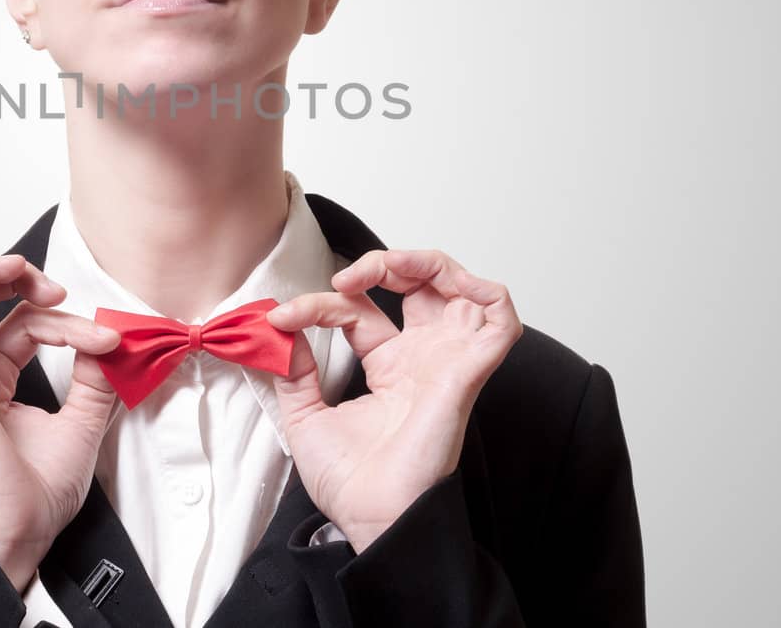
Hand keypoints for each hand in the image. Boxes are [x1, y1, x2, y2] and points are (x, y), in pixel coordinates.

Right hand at [0, 255, 122, 591]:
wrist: (21, 527)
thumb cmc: (40, 492)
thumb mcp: (84, 421)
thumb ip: (95, 377)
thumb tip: (110, 338)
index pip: (29, 322)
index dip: (69, 322)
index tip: (107, 339)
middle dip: (14, 274)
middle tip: (53, 287)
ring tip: (14, 268)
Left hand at [265, 248, 522, 551]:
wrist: (370, 517)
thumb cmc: (350, 482)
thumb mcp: (304, 415)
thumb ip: (294, 371)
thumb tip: (279, 331)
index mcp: (389, 368)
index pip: (359, 311)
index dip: (321, 304)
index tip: (283, 318)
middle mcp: (423, 360)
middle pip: (422, 285)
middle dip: (386, 263)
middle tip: (346, 276)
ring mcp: (448, 363)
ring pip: (462, 289)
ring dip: (428, 262)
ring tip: (387, 266)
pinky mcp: (468, 373)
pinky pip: (500, 320)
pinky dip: (485, 290)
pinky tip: (448, 283)